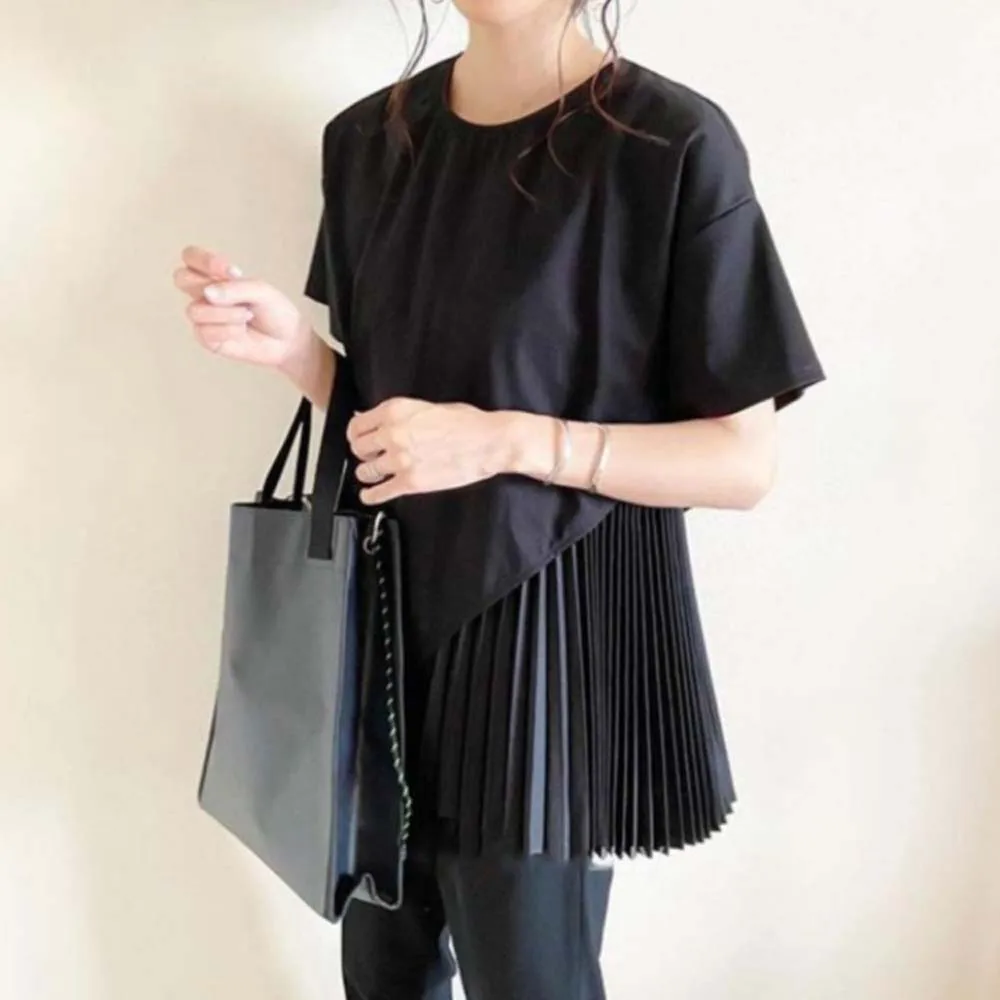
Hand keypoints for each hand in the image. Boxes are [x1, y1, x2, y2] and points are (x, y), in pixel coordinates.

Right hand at [173, 245, 312, 370]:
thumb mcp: (261, 291)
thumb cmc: (274, 311)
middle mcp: (204, 293)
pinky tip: (242, 331)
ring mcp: (204, 316)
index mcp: (215, 275)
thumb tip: (208, 294)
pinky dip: (228, 330)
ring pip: (195, 310)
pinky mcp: (207, 338)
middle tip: (236, 295)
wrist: (286, 340)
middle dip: (206, 285)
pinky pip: (204, 332)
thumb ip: (235, 288)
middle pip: (181, 278)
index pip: (191, 257)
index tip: (231, 271)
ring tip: (247, 316)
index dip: (204, 260)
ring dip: (226, 313)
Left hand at [346, 398, 512, 504]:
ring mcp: (400, 460)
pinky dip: (372, 496)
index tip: (358, 440)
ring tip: (374, 475)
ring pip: (365, 472)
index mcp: (395, 411)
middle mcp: (392, 434)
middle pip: (358, 449)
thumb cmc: (467, 423)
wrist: (488, 442)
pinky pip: (380, 493)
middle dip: (363, 454)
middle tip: (370, 457)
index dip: (356, 435)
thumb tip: (375, 421)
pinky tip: (370, 496)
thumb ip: (399, 415)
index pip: (357, 425)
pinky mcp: (411, 482)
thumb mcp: (428, 407)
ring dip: (369, 474)